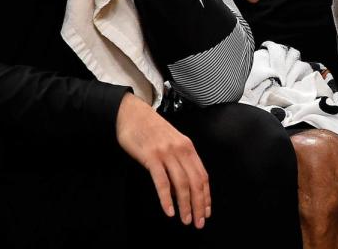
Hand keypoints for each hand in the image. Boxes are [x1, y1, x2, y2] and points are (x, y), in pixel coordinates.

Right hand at [115, 93, 210, 227]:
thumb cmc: (150, 129)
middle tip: (198, 223)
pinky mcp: (151, 157)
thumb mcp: (171, 142)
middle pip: (195, 182)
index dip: (206, 196)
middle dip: (199, 205)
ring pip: (181, 184)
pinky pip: (162, 182)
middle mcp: (181, 150)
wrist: (131, 113)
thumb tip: (183, 187)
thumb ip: (179, 160)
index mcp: (188, 147)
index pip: (203, 176)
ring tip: (185, 220)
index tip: (206, 212)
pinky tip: (169, 211)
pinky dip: (167, 198)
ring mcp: (166, 153)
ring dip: (185, 205)